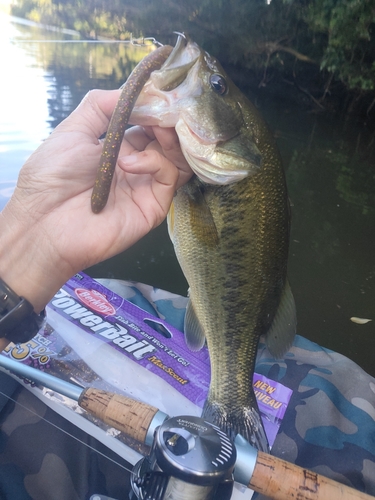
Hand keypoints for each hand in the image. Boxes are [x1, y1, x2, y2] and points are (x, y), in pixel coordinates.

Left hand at [0, 89, 190, 311]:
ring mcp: (146, 186)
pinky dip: (154, 162)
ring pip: (176, 158)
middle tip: (166, 110)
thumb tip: (135, 89)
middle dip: (168, 120)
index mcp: (118, 149)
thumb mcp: (72, 131)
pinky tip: (129, 163)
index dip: (156, 108)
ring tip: (157, 129)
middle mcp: (136, 166)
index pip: (149, 125)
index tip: (161, 92)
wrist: (45, 223)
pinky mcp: (153, 206)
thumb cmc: (51, 177)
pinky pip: (168, 177)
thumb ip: (101, 106)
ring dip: (170, 138)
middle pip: (168, 140)